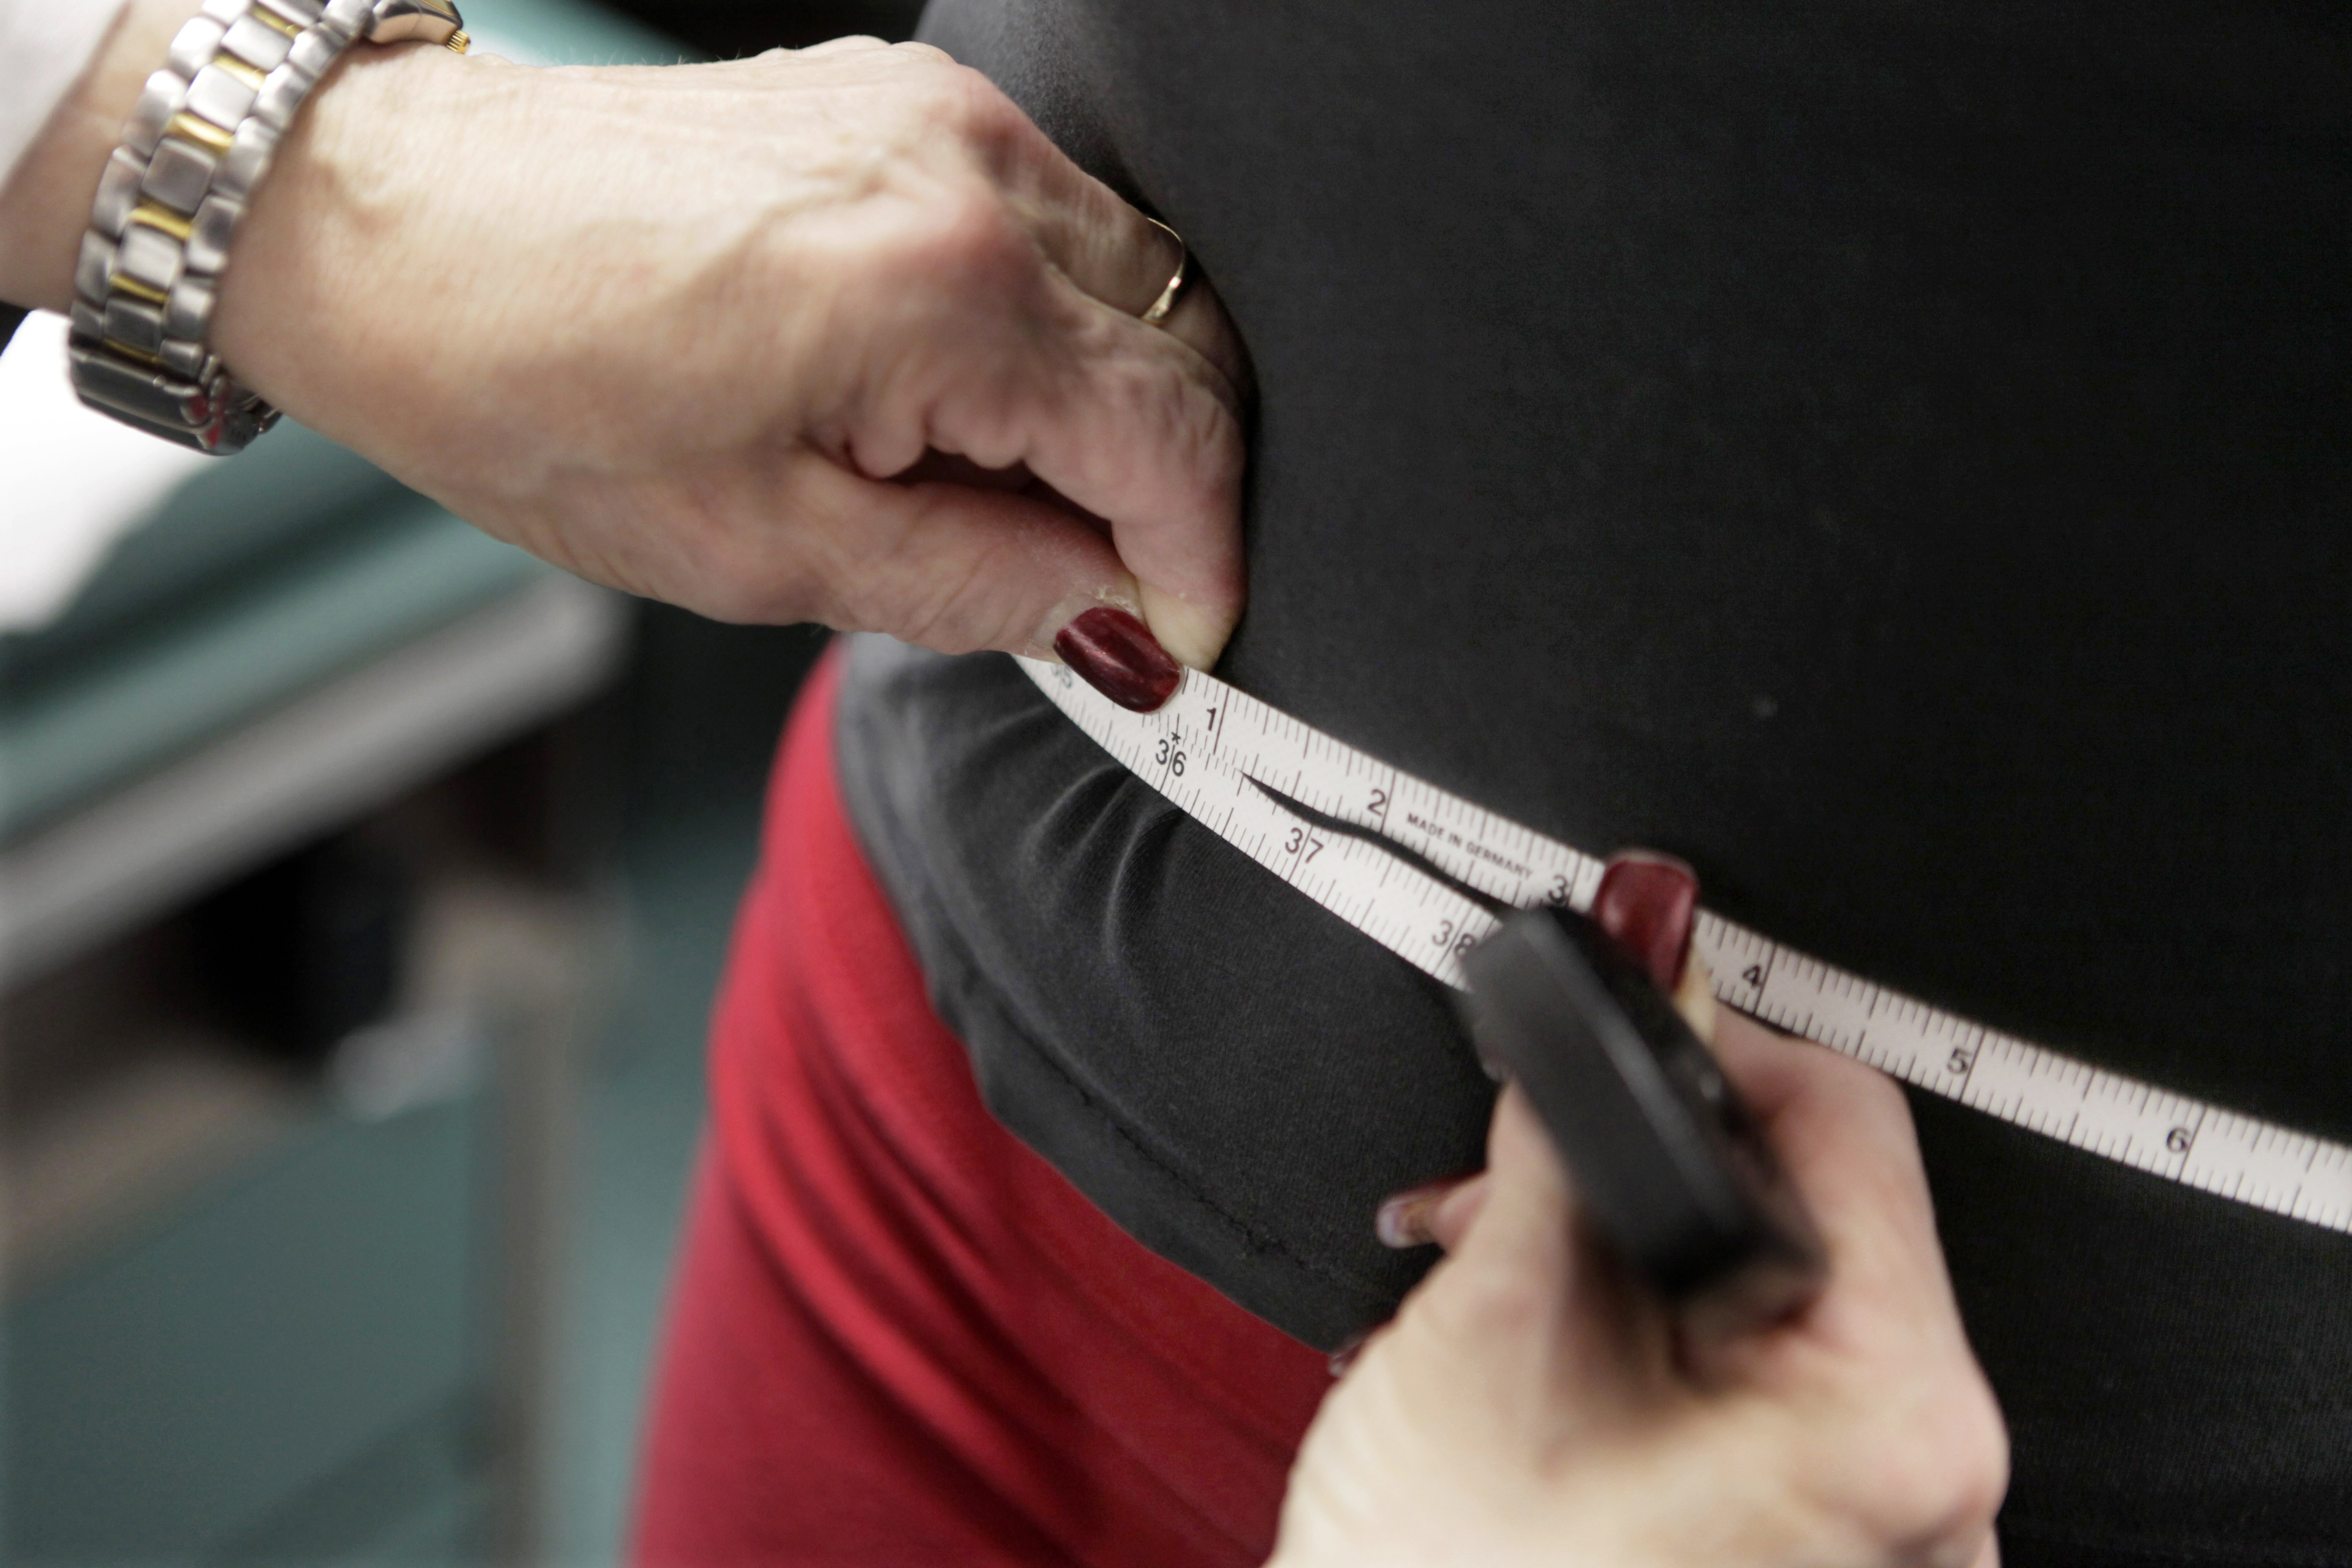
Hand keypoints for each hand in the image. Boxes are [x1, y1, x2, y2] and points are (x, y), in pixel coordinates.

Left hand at [0, 3, 1245, 670]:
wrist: (393, 225)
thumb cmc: (534, 390)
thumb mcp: (764, 555)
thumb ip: (977, 588)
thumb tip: (1109, 615)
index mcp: (943, 291)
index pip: (1176, 437)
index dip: (1200, 561)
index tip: (1179, 639)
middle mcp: (969, 170)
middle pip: (1187, 349)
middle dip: (1168, 487)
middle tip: (1093, 590)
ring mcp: (942, 113)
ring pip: (1138, 284)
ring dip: (1113, 407)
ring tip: (1006, 496)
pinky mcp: (906, 97)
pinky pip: (1058, 227)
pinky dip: (1054, 331)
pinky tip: (971, 400)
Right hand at [1273, 898, 2007, 1565]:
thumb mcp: (1494, 1324)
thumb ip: (1567, 1130)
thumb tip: (1630, 952)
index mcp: (1898, 1426)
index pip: (1850, 1125)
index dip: (1706, 1054)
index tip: (1618, 1039)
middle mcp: (1932, 1500)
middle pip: (1811, 1221)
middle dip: (1639, 1182)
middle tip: (1513, 1196)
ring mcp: (1878, 1547)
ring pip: (1773, 1312)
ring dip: (1624, 1269)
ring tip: (1496, 1287)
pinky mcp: (1814, 1561)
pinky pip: (1765, 1404)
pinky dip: (1653, 1357)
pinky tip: (1547, 1360)